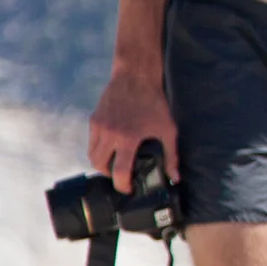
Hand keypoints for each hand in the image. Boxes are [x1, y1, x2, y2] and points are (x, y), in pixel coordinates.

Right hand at [87, 68, 178, 188]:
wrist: (136, 76)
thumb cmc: (154, 103)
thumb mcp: (168, 129)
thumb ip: (171, 155)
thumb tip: (175, 177)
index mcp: (128, 138)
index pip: (119, 172)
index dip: (122, 186)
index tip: (128, 189)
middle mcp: (109, 134)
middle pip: (100, 166)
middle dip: (110, 176)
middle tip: (121, 176)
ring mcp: (98, 127)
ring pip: (92, 155)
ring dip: (102, 163)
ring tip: (115, 164)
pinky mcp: (94, 120)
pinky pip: (91, 142)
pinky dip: (98, 149)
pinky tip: (111, 148)